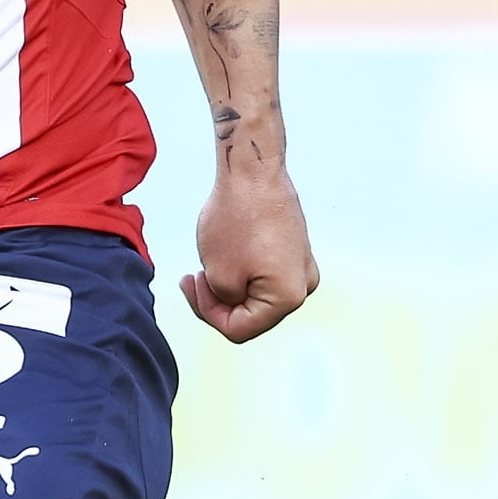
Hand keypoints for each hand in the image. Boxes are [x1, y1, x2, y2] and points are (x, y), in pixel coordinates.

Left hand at [184, 164, 317, 342]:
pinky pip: (262, 271)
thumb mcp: (218, 274)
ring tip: (208, 259)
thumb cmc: (237, 215)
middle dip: (218, 299)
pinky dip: (240, 267)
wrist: (252, 169)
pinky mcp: (293, 247)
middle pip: (251, 313)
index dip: (208, 313)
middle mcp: (303, 284)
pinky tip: (224, 248)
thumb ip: (224, 302)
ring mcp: (300, 264)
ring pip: (254, 292)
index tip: (194, 283)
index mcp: (288, 297)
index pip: (239, 329)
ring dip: (228, 283)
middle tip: (194, 276)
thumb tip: (232, 302)